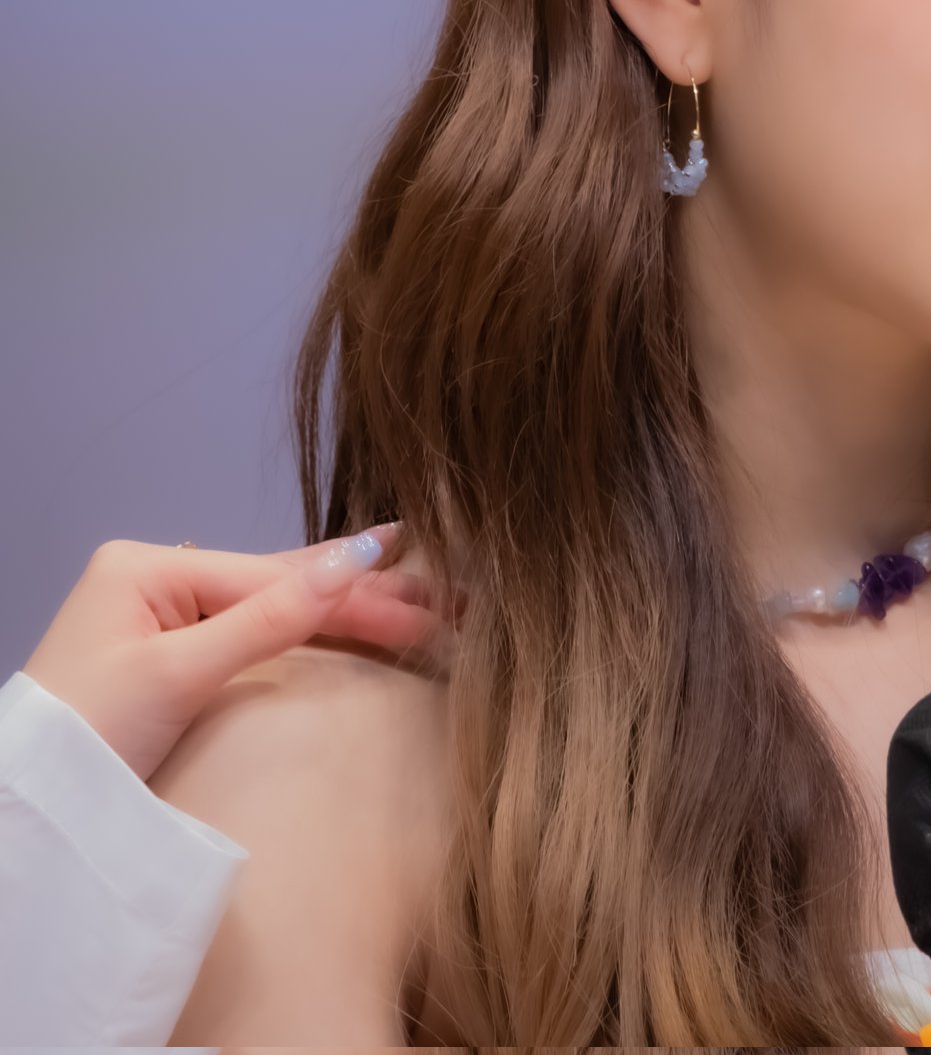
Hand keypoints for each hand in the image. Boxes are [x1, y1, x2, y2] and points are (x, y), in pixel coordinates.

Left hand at [20, 525, 453, 781]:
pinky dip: (304, 629)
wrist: (19, 817)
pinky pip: (251, 633)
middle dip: (362, 592)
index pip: (275, 577)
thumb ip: (272, 618)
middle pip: (279, 583)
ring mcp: (159, 618)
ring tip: (416, 593)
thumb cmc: (84, 737)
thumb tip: (362, 556)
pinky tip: (345, 612)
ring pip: (272, 606)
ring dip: (343, 609)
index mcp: (148, 568)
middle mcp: (155, 580)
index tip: (429, 602)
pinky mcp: (165, 658)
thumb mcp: (178, 674)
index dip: (354, 592)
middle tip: (446, 593)